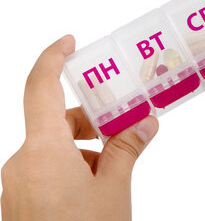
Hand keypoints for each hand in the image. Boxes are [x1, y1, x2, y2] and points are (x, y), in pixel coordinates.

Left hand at [1, 35, 158, 220]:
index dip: (53, 57)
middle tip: (124, 121)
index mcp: (41, 150)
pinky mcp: (20, 202)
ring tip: (117, 165)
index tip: (71, 42)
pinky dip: (73, 165)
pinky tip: (98, 186)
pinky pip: (46, 167)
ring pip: (53, 147)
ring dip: (85, 147)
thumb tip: (147, 120)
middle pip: (55, 120)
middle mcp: (22, 162)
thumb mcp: (114, 190)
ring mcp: (18, 184)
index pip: (40, 87)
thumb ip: (128, 148)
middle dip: (91, 118)